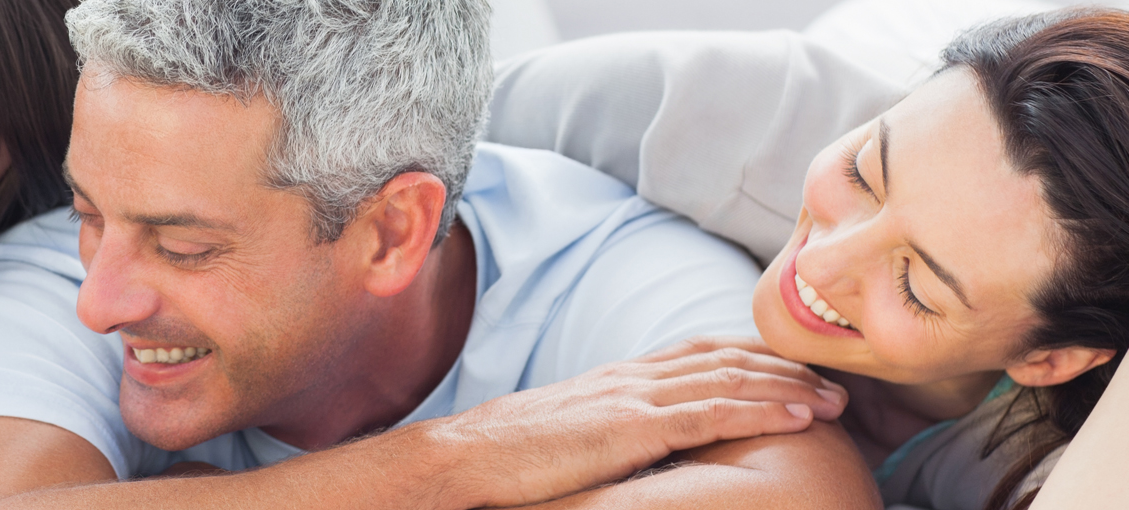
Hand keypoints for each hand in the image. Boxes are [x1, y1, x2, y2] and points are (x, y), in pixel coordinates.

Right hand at [424, 336, 845, 507]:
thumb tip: (633, 447)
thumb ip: (609, 430)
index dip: (754, 356)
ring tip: (835, 401)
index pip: (701, 352)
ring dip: (790, 387)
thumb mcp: (571, 435)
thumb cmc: (509, 457)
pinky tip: (798, 416)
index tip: (796, 369)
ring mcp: (633, 398)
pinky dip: (761, 410)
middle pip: (727, 358)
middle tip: (839, 382)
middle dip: (786, 367)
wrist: (465, 457)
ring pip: (730, 380)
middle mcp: (633, 377)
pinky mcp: (631, 428)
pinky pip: (711, 414)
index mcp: (619, 378)